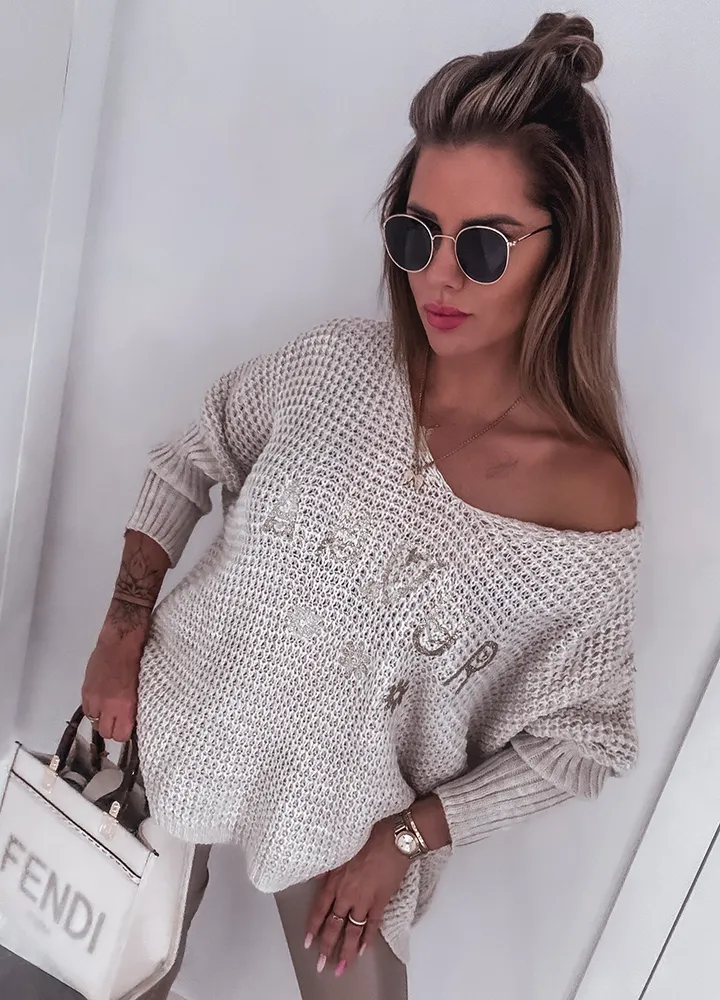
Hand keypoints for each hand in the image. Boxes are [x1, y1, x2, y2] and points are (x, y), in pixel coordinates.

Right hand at [81, 629, 142, 741]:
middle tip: (118, 721)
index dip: (124, 734)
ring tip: (109, 710)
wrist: (120, 642)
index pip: (120, 735)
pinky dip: (93, 709)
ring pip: (94, 722)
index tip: (128, 728)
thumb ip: (132, 705)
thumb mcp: (140, 687)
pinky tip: (101, 701)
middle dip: (112, 730)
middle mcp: (107, 704)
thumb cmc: (136, 660)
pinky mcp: (85, 690)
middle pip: (105, 732)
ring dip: (101, 719)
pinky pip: (87, 710)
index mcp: (125, 705)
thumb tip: (131, 719)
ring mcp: (94, 697)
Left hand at [305, 816, 410, 976]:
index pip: (319, 909)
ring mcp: (364, 899)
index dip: (313, 927)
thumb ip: (329, 866)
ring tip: (342, 965)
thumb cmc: (368, 837)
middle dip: (327, 946)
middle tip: (321, 964)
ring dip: (346, 949)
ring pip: (352, 930)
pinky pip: (373, 925)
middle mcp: (347, 893)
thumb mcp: (342, 848)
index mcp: (335, 880)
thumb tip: (316, 876)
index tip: (308, 942)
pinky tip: (363, 949)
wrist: (394, 839)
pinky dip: (368, 938)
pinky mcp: (381, 901)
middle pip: (334, 925)